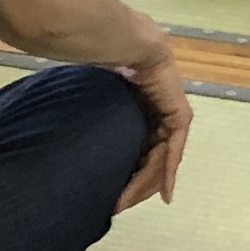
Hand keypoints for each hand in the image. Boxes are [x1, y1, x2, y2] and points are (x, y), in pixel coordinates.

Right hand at [115, 41, 191, 210]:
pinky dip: (167, 172)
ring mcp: (171, 117)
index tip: (111, 197)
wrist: (124, 45)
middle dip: (135, 187)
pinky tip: (163, 193)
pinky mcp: (179, 117)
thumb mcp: (101, 103)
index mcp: (140, 113)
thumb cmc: (104, 65)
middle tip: (117, 206)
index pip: (137, 152)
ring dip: (145, 184)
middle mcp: (157, 117)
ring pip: (161, 161)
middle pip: (150, 161)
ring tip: (126, 202)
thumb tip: (70, 139)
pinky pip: (173, 150)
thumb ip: (98, 123)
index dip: (127, 176)